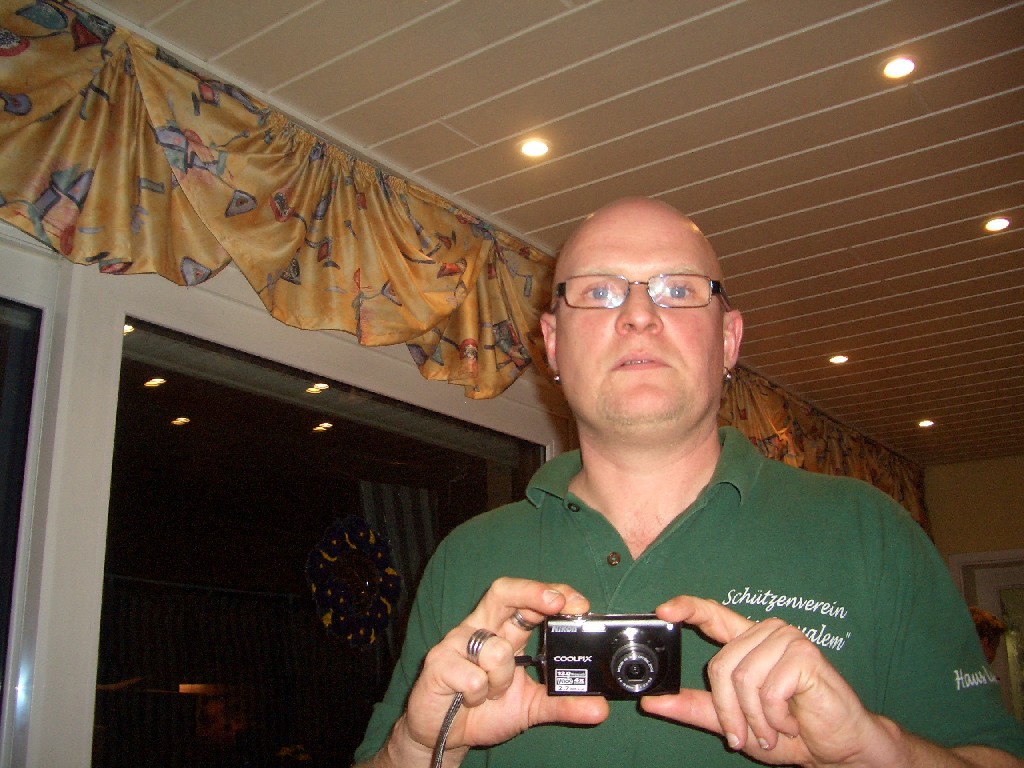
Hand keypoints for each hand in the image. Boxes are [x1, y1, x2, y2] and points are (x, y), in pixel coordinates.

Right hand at [393, 577, 608, 764]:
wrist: (442, 736)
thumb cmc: (484, 711)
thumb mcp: (531, 708)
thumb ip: (563, 704)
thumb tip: (600, 708)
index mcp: (504, 631)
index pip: (528, 600)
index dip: (551, 594)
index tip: (578, 605)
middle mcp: (481, 628)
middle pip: (504, 591)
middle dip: (532, 592)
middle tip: (556, 603)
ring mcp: (457, 642)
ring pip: (495, 649)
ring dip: (502, 680)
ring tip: (491, 694)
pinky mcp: (438, 661)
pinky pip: (473, 676)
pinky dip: (478, 694)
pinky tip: (470, 699)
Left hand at [640, 596, 897, 766]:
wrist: (838, 748)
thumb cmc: (790, 733)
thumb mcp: (735, 723)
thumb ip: (696, 709)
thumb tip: (651, 702)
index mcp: (747, 644)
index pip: (713, 616)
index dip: (687, 609)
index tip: (663, 610)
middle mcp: (766, 634)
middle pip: (721, 666)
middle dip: (731, 710)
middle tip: (749, 734)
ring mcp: (786, 639)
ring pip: (743, 678)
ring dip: (756, 718)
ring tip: (774, 729)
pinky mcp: (804, 654)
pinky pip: (768, 689)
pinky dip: (775, 718)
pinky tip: (792, 723)